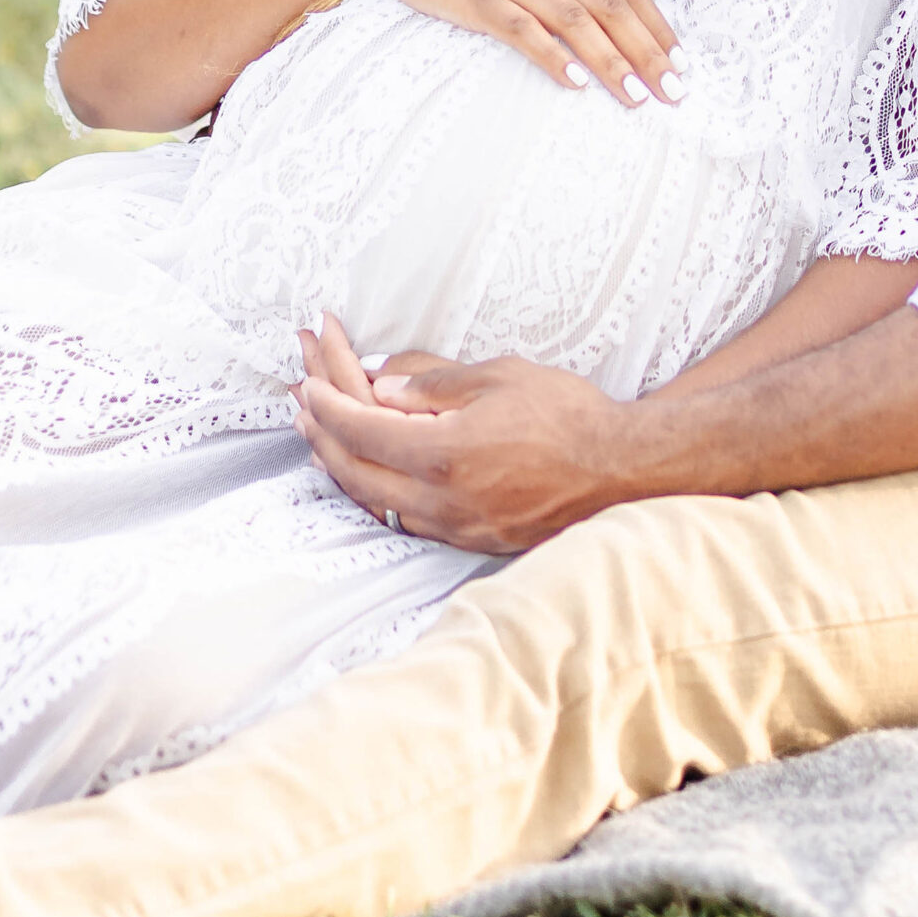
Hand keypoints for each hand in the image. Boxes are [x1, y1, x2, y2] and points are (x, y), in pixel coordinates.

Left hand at [295, 314, 631, 552]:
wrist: (618, 469)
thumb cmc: (567, 415)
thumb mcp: (500, 376)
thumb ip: (435, 381)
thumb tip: (382, 384)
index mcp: (444, 452)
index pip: (363, 429)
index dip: (329, 402)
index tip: (308, 378)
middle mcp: (441, 499)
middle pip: (356, 472)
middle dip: (320, 433)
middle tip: (299, 400)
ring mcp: (453, 526)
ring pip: (374, 502)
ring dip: (340, 467)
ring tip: (316, 438)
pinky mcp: (469, 540)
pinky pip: (403, 519)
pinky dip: (374, 493)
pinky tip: (367, 478)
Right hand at [355, 0, 684, 107]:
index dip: (658, 23)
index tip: (681, 60)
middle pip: (610, 5)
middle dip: (649, 51)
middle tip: (674, 91)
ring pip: (576, 20)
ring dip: (612, 62)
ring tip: (637, 98)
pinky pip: (523, 29)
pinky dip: (554, 57)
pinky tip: (576, 84)